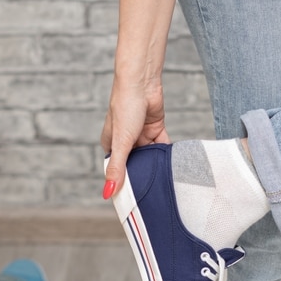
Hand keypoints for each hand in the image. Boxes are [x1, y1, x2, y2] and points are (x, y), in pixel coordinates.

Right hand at [100, 77, 169, 198]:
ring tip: (164, 178)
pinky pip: (162, 146)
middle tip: (153, 193)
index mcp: (111, 145)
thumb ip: (117, 168)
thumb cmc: (124, 106)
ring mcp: (141, 135)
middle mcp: (125, 141)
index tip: (134, 199)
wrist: (142, 82)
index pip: (118, 169)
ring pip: (151, 156)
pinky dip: (166, 153)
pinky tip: (172, 163)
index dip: (125, 182)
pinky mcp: (155, 129)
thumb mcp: (121, 142)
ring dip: (156, 163)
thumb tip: (108, 192)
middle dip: (144, 174)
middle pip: (136, 164)